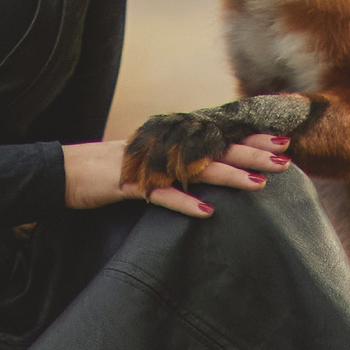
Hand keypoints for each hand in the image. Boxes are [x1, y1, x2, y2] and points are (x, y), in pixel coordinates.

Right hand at [63, 128, 290, 216]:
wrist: (64, 172)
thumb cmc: (112, 172)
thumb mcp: (153, 164)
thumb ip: (182, 164)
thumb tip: (217, 172)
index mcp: (173, 141)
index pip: (219, 136)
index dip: (251, 139)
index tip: (284, 142)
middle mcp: (165, 147)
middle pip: (216, 148)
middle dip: (252, 153)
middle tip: (285, 160)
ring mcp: (149, 165)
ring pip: (196, 169)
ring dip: (229, 176)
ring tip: (259, 185)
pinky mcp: (130, 185)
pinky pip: (162, 196)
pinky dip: (185, 203)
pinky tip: (208, 213)